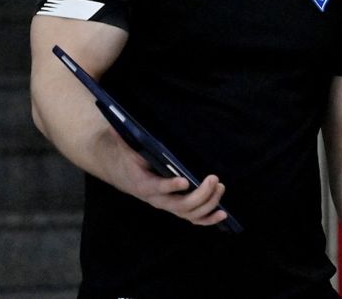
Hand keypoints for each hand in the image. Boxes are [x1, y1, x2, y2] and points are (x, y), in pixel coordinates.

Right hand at [102, 130, 227, 226]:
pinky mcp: (175, 206)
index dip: (170, 186)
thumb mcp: (125, 144)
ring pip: (189, 213)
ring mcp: (167, 204)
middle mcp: (156, 198)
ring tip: (220, 187)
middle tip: (213, 178)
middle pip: (179, 205)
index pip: (156, 188)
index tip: (184, 181)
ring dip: (208, 203)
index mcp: (142, 182)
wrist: (120, 169)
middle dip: (200, 195)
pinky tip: (222, 215)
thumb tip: (121, 123)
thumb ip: (125, 136)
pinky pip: (192, 218)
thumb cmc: (128, 154)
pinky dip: (208, 219)